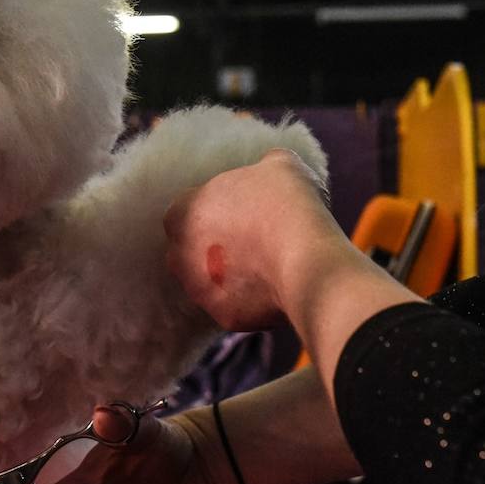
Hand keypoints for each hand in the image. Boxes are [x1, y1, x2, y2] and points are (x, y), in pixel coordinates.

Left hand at [163, 148, 341, 331]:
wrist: (305, 259)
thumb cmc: (286, 204)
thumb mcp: (279, 165)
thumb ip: (263, 167)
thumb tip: (269, 170)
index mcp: (182, 213)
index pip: (184, 211)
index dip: (213, 211)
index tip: (239, 212)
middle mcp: (179, 255)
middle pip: (190, 250)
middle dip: (212, 247)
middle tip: (249, 239)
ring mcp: (200, 290)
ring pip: (208, 282)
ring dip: (228, 275)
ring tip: (264, 264)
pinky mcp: (225, 317)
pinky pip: (234, 306)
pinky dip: (250, 300)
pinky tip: (274, 288)